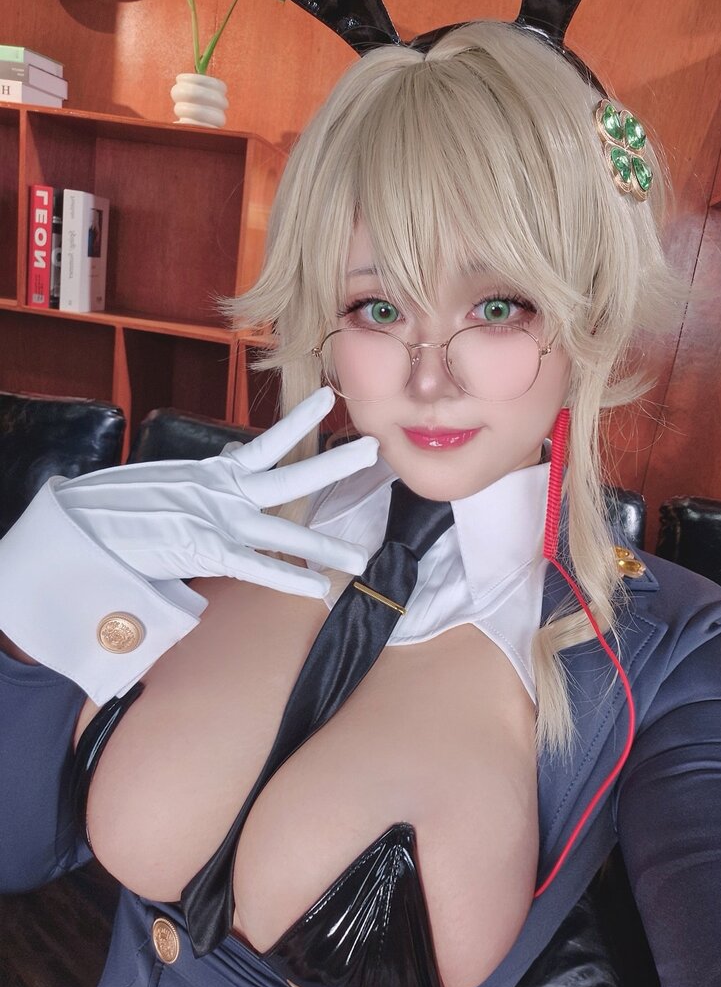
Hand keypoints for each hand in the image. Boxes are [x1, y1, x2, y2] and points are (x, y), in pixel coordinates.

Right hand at [52, 388, 377, 597]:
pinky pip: (254, 569)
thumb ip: (207, 479)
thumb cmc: (120, 506)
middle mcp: (224, 493)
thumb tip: (228, 466)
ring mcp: (217, 522)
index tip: (327, 399)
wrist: (82, 527)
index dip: (299, 421)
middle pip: (291, 476)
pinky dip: (286, 579)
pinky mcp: (204, 552)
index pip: (267, 443)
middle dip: (334, 465)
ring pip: (283, 533)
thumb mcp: (171, 481)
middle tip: (373, 449)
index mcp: (215, 472)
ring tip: (360, 556)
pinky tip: (316, 587)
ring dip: (323, 547)